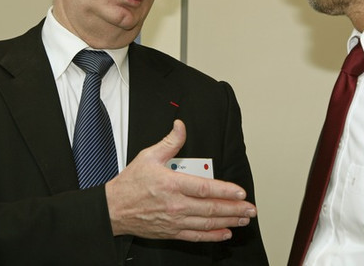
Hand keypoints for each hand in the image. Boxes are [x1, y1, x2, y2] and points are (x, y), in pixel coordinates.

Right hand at [105, 119, 256, 240]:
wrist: (113, 209)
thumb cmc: (130, 184)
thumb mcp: (149, 156)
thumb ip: (170, 142)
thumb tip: (180, 127)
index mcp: (172, 184)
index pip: (205, 188)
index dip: (225, 191)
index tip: (240, 192)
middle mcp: (176, 205)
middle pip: (211, 208)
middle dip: (234, 209)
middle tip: (250, 209)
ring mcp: (175, 220)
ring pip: (207, 223)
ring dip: (229, 221)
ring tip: (243, 219)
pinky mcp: (171, 232)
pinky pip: (196, 236)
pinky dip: (213, 235)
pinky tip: (225, 233)